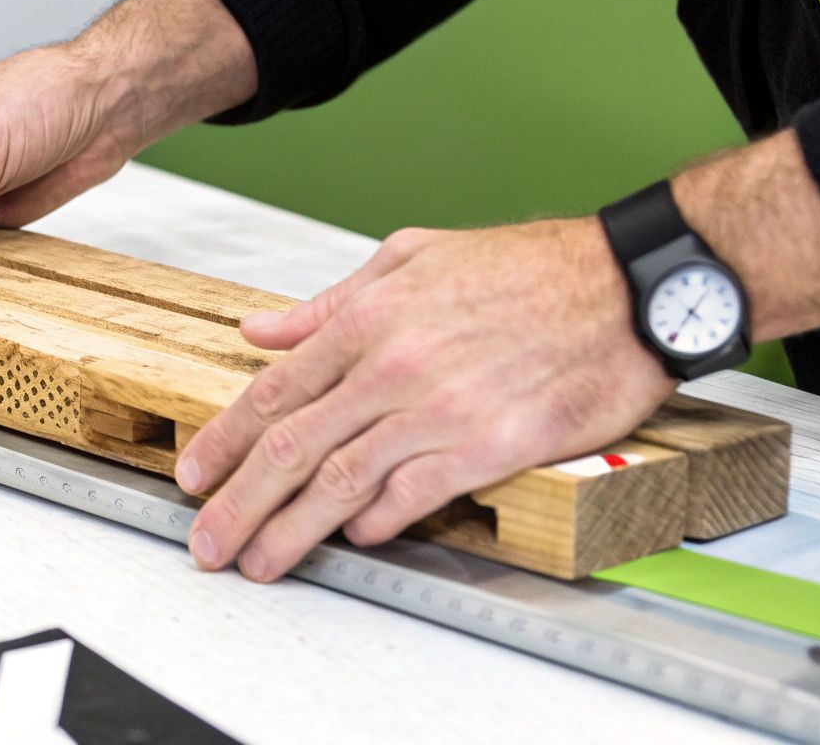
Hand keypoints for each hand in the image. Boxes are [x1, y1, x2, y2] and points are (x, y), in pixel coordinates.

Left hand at [175, 218, 675, 581]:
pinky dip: (378, 522)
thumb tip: (260, 332)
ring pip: (343, 482)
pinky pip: (415, 494)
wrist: (625, 286)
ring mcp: (440, 411)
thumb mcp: (411, 258)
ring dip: (293, 529)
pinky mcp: (491, 447)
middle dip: (240, 502)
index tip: (193, 473)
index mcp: (369, 321)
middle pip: (294, 448)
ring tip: (260, 560)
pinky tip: (355, 540)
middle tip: (208, 541)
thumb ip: (330, 303)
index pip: (274, 393)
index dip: (224, 440)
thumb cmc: (526, 268)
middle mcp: (393, 368)